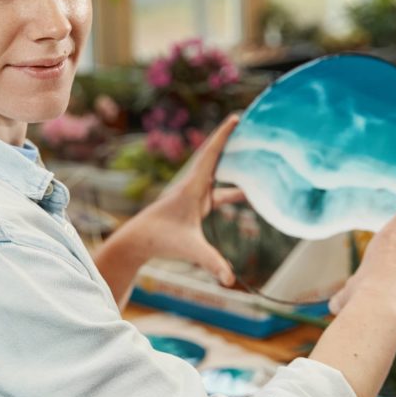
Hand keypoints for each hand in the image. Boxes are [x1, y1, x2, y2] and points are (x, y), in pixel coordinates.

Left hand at [125, 115, 245, 284]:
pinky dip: (234, 190)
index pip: (211, 155)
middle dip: (233, 141)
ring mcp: (195, 195)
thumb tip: (230, 279)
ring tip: (256, 155)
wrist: (138, 241)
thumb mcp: (189, 249)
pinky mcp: (195, 205)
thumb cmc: (160, 239)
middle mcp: (194, 185)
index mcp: (193, 187)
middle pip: (216, 157)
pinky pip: (219, 191)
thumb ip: (211, 262)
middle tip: (252, 125)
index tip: (236, 117)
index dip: (224, 135)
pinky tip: (250, 194)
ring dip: (235, 164)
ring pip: (219, 174)